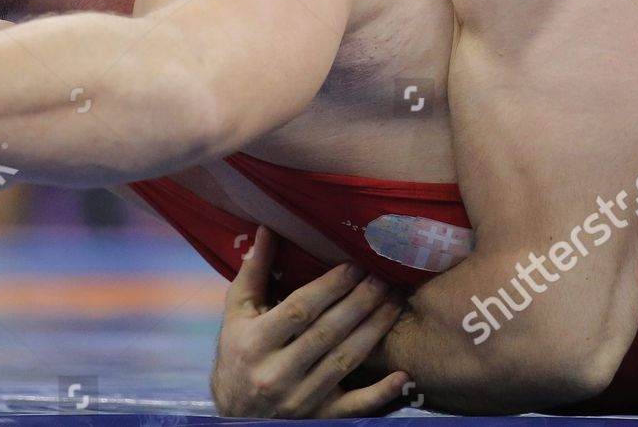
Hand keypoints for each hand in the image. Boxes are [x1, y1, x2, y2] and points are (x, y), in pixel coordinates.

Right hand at [211, 226, 411, 417]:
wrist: (236, 413)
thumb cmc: (237, 352)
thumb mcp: (237, 313)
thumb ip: (254, 272)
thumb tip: (267, 229)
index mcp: (255, 343)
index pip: (299, 310)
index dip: (330, 287)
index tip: (355, 265)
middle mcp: (276, 373)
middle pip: (327, 333)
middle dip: (360, 302)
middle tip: (384, 278)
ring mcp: (300, 399)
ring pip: (345, 362)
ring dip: (374, 331)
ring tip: (396, 303)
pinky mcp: (318, 418)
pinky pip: (353, 407)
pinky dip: (379, 393)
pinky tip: (402, 374)